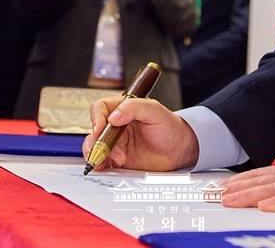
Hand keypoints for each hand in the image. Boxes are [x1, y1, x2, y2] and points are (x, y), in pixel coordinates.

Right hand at [84, 96, 198, 171]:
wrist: (179, 149)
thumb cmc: (170, 126)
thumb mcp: (155, 110)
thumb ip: (134, 108)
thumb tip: (114, 116)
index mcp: (122, 109)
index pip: (100, 109)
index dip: (96, 118)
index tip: (99, 128)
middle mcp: (116, 126)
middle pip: (94, 131)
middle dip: (95, 141)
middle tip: (103, 150)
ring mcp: (116, 143)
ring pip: (96, 148)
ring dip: (98, 154)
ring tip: (110, 160)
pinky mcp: (118, 159)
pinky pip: (104, 162)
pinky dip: (102, 165)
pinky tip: (107, 167)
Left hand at [218, 157, 274, 212]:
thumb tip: (269, 197)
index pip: (260, 176)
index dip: (238, 182)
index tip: (218, 188)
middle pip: (261, 181)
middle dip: (235, 189)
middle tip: (213, 196)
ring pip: (273, 189)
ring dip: (249, 195)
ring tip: (229, 202)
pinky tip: (265, 207)